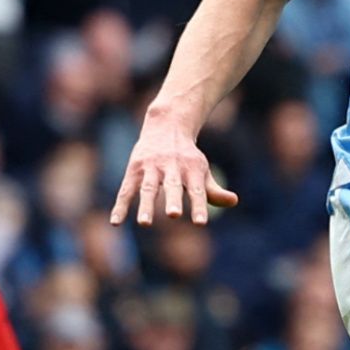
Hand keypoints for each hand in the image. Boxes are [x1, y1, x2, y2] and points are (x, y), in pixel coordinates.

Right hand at [112, 114, 237, 225]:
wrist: (166, 125)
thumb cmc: (187, 156)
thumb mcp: (201, 169)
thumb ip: (213, 190)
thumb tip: (234, 202)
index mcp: (191, 168)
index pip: (197, 190)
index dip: (198, 206)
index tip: (200, 223)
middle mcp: (171, 166)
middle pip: (172, 185)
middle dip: (172, 199)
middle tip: (173, 215)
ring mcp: (151, 167)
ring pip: (148, 187)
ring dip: (146, 205)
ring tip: (144, 223)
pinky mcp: (134, 169)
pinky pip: (126, 190)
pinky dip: (120, 206)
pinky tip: (116, 222)